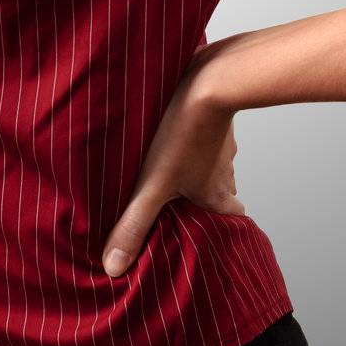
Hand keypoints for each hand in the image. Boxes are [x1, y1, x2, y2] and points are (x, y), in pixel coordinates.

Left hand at [100, 49, 243, 277]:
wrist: (209, 77)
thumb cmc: (182, 133)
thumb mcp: (152, 184)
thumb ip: (134, 224)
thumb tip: (113, 268)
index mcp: (215, 191)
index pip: (232, 218)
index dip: (224, 227)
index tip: (214, 234)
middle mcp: (224, 168)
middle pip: (224, 190)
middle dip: (208, 198)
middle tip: (187, 203)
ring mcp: (223, 140)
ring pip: (216, 160)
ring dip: (201, 165)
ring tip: (175, 168)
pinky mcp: (214, 113)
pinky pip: (208, 130)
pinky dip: (195, 135)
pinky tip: (173, 129)